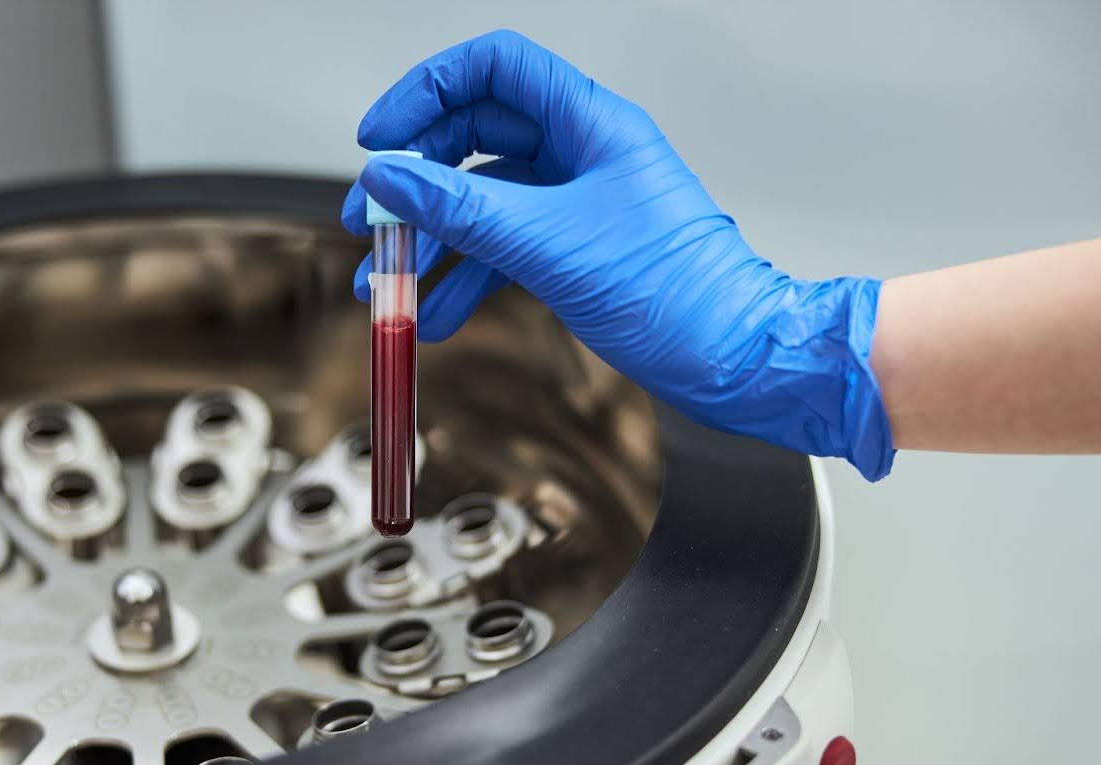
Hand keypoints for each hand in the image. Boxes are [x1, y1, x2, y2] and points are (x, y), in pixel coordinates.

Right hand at [342, 30, 893, 479]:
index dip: (427, 91)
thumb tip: (389, 177)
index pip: (494, 69)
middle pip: (474, 137)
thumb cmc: (675, 294)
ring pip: (482, 200)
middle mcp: (582, 153)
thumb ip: (461, 208)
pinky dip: (464, 279)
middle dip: (415, 181)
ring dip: (429, 239)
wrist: (732, 360)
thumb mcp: (547, 245)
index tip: (380, 138)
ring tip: (385, 280)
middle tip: (369, 221)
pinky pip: (502, 249)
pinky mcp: (574, 250)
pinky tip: (435, 316)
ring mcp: (576, 203)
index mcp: (589, 124)